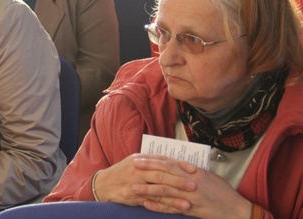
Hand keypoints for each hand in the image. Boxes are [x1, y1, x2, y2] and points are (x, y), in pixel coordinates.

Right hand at [92, 155, 195, 207]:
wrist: (103, 184)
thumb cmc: (122, 172)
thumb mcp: (134, 161)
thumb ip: (151, 161)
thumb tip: (172, 162)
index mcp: (140, 159)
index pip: (162, 160)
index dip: (179, 164)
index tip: (193, 169)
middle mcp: (138, 170)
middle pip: (161, 175)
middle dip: (179, 180)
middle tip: (194, 185)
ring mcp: (135, 184)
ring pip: (158, 191)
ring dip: (174, 197)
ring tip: (189, 202)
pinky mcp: (133, 197)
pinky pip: (151, 202)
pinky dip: (164, 207)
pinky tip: (174, 210)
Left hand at [131, 157, 253, 218]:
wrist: (237, 210)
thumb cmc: (223, 192)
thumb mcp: (207, 176)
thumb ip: (190, 171)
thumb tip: (176, 165)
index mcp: (193, 172)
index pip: (169, 163)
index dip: (153, 160)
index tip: (139, 157)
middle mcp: (191, 182)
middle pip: (164, 174)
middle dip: (147, 170)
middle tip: (131, 167)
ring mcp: (190, 197)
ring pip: (165, 191)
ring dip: (148, 189)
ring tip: (134, 187)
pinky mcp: (191, 210)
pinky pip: (172, 208)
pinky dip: (158, 206)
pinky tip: (146, 205)